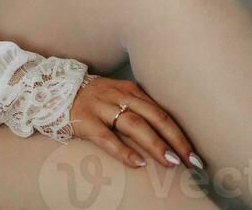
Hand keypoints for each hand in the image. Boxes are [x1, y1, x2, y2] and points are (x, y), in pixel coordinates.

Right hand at [69, 74, 203, 171]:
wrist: (55, 91)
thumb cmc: (94, 99)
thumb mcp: (118, 96)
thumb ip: (139, 109)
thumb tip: (169, 136)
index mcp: (130, 90)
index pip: (162, 111)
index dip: (181, 133)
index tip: (196, 155)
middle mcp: (119, 95)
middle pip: (154, 116)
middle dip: (175, 140)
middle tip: (191, 161)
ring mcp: (102, 107)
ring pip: (134, 124)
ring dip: (155, 144)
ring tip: (170, 162)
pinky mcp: (86, 120)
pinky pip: (107, 136)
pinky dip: (123, 150)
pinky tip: (137, 163)